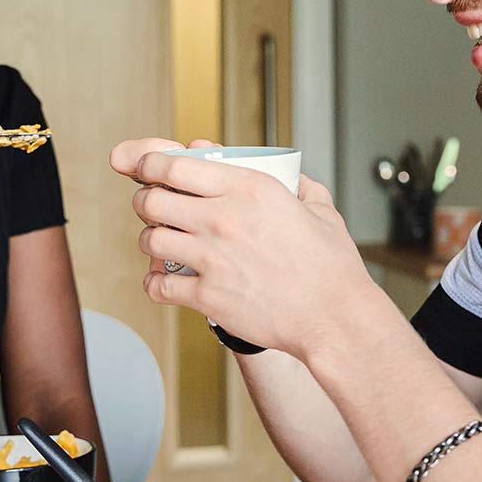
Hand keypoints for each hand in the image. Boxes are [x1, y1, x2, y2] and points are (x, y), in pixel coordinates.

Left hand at [109, 138, 380, 356]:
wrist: (334, 317)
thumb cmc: (331, 266)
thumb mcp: (320, 210)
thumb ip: (297, 183)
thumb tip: (284, 174)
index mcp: (251, 188)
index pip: (175, 165)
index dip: (151, 164)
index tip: (147, 167)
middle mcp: (224, 218)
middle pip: (152, 200)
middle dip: (146, 201)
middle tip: (154, 207)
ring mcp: (212, 258)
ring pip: (150, 240)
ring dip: (150, 240)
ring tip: (161, 243)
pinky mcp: (208, 296)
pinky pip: (159, 286)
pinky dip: (155, 284)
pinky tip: (165, 283)